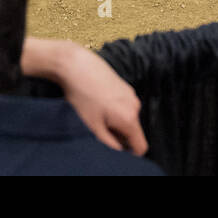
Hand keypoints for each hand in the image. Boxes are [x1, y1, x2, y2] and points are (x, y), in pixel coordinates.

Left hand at [22, 38, 147, 155]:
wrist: (76, 65)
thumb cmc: (82, 96)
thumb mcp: (92, 126)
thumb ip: (109, 143)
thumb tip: (119, 152)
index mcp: (130, 118)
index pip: (140, 146)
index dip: (129, 153)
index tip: (112, 148)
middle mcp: (135, 106)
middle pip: (132, 132)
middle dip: (118, 135)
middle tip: (98, 128)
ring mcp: (131, 94)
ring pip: (127, 118)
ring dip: (115, 122)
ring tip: (96, 113)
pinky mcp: (124, 86)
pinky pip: (124, 106)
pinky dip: (114, 110)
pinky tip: (97, 102)